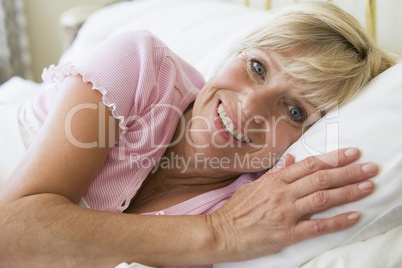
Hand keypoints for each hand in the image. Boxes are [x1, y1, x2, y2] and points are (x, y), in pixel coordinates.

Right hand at [208, 148, 376, 261]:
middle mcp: (282, 193)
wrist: (220, 233)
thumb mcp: (253, 186)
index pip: (309, 165)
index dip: (333, 158)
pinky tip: (354, 215)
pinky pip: (316, 226)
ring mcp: (285, 213)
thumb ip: (274, 173)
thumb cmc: (236, 210)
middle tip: (370, 166)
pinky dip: (337, 221)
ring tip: (368, 186)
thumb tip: (290, 159)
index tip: (352, 153)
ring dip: (347, 191)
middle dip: (348, 171)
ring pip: (322, 198)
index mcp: (274, 180)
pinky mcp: (286, 233)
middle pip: (320, 178)